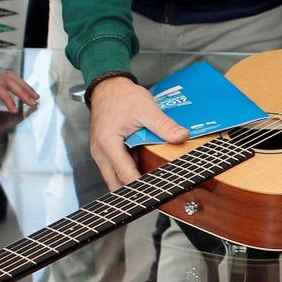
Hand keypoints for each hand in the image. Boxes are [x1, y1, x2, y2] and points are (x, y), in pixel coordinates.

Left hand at [0, 70, 38, 113]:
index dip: (8, 98)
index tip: (15, 110)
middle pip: (9, 81)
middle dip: (23, 91)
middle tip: (34, 102)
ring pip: (11, 78)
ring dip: (24, 86)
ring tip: (35, 97)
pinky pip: (7, 78)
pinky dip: (19, 83)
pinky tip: (24, 90)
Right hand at [87, 76, 187, 191]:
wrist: (108, 87)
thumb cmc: (122, 96)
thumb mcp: (146, 109)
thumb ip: (164, 125)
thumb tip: (181, 136)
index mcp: (108, 143)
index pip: (125, 175)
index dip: (143, 187)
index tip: (158, 192)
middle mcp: (100, 152)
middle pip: (116, 184)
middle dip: (135, 192)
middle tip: (156, 195)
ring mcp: (100, 154)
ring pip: (114, 179)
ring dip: (131, 183)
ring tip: (153, 186)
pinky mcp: (105, 153)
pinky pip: (115, 170)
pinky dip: (128, 174)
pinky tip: (144, 172)